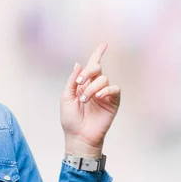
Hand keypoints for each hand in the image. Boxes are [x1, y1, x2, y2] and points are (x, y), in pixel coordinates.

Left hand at [60, 43, 120, 157]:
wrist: (79, 136)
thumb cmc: (70, 119)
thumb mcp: (66, 97)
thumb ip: (72, 80)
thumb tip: (79, 63)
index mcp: (84, 84)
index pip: (92, 66)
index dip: (98, 54)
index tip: (104, 44)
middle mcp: (95, 86)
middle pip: (97, 68)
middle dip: (88, 72)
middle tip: (80, 83)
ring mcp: (105, 94)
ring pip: (103, 79)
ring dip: (92, 88)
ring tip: (85, 100)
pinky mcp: (113, 102)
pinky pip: (114, 89)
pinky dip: (106, 91)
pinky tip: (98, 98)